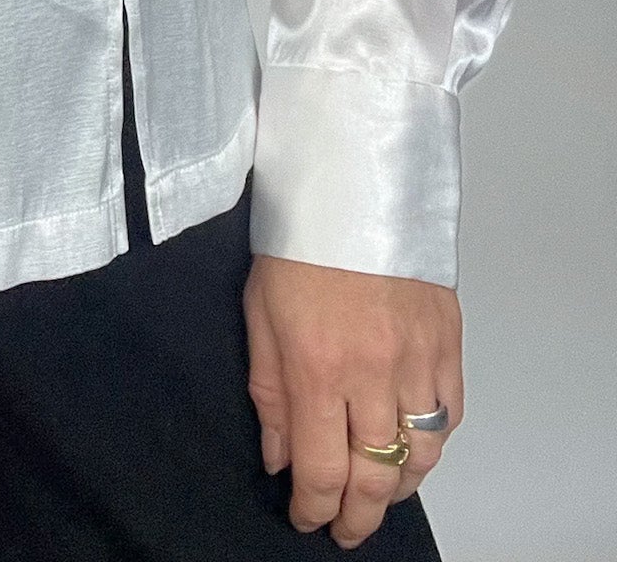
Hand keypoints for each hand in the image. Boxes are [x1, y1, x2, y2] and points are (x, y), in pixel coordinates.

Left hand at [244, 251, 462, 547]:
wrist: (351, 182)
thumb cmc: (297, 239)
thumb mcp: (259, 313)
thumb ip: (269, 393)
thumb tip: (278, 458)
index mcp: (318, 367)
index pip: (322, 470)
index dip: (314, 508)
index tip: (306, 517)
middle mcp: (373, 372)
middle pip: (376, 476)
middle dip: (358, 516)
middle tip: (345, 528)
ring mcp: (417, 358)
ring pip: (421, 454)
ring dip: (398, 486)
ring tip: (378, 493)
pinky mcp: (448, 341)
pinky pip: (450, 413)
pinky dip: (433, 441)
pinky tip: (412, 444)